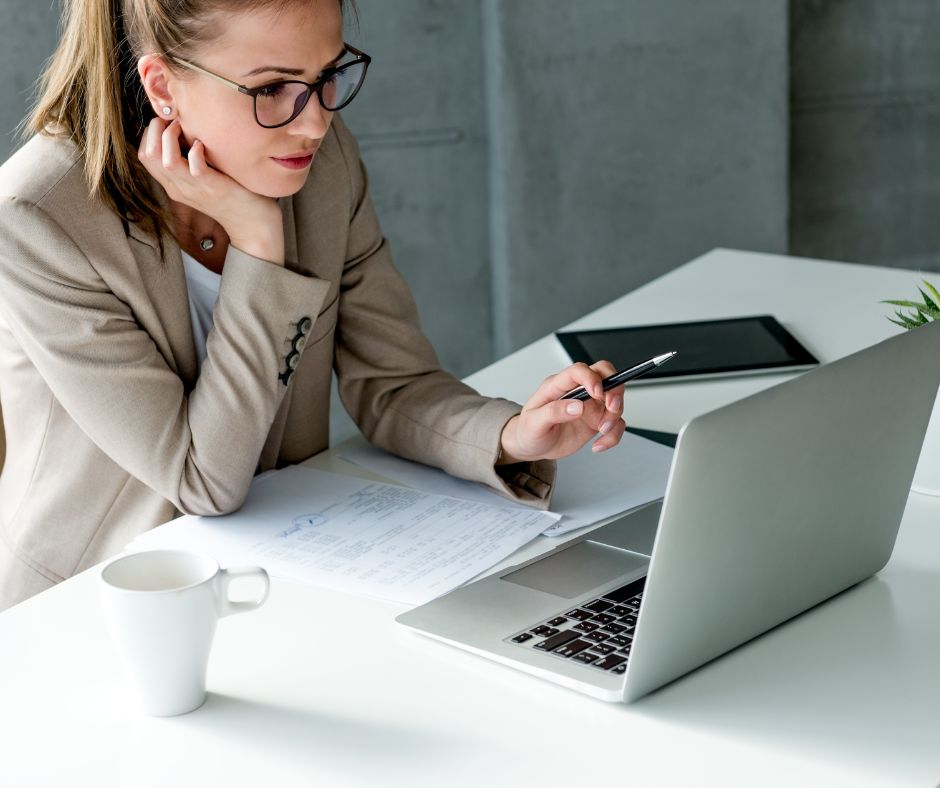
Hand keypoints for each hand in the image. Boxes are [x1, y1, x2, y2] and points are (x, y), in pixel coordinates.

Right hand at [137, 117, 284, 264]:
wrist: (254, 225)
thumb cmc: (232, 194)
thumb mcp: (203, 178)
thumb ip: (191, 161)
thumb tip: (186, 132)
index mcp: (173, 184)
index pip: (144, 154)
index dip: (150, 133)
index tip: (167, 121)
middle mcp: (179, 187)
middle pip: (148, 154)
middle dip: (155, 129)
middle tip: (173, 120)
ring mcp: (195, 189)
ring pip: (165, 160)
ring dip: (171, 137)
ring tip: (185, 128)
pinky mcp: (213, 188)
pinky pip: (195, 168)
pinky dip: (196, 151)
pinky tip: (203, 145)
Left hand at [498, 361, 625, 462]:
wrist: (531, 446)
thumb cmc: (528, 430)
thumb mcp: (534, 422)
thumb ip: (554, 412)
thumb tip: (576, 406)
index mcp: (558, 385)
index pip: (579, 371)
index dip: (591, 378)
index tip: (597, 392)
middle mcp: (577, 392)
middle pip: (605, 375)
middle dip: (614, 389)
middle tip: (611, 407)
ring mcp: (589, 406)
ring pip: (614, 400)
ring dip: (614, 416)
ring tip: (602, 431)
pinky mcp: (596, 421)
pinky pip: (615, 424)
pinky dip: (613, 435)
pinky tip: (599, 444)